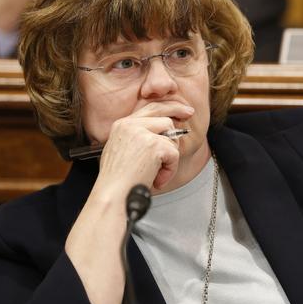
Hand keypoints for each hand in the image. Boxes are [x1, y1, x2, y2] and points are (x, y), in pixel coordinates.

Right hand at [64, 101, 193, 303]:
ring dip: (169, 156)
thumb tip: (163, 133)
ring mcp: (142, 133)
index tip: (181, 110)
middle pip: (163, 113)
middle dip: (178, 111)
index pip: (148, 108)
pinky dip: (169, 170)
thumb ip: (137, 139)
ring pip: (171, 135)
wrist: (112, 196)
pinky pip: (173, 154)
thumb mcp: (121, 152)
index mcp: (121, 125)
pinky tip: (156, 180)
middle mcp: (130, 125)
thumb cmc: (116, 182)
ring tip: (156, 173)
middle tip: (190, 113)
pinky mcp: (153, 145)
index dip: (167, 107)